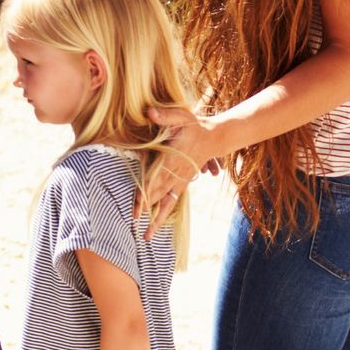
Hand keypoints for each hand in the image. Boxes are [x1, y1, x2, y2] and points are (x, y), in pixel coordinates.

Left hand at [136, 105, 223, 237]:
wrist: (214, 137)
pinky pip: (172, 200)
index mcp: (171, 160)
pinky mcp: (182, 182)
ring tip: (147, 237)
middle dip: (146, 211)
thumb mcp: (180, 116)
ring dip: (157, 219)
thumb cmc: (193, 125)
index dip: (143, 193)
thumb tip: (149, 112)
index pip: (154, 180)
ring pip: (167, 203)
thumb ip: (164, 116)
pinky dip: (164, 211)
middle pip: (158, 195)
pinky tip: (157, 223)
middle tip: (134, 227)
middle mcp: (175, 174)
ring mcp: (180, 180)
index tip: (135, 208)